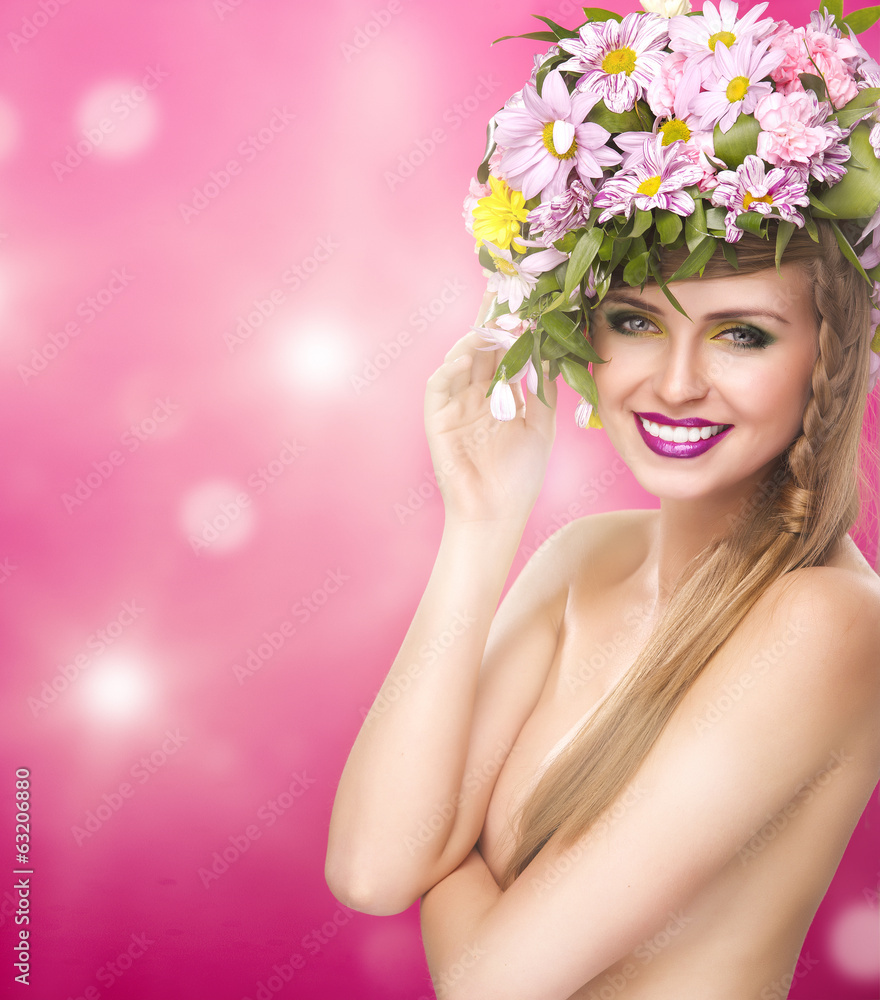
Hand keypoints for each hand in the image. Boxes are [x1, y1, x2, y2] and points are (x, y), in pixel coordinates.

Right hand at [424, 297, 556, 525]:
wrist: (497, 514)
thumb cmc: (520, 477)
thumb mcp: (541, 428)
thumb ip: (543, 391)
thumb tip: (551, 351)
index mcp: (500, 396)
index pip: (504, 353)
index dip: (512, 329)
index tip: (526, 303)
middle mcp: (476, 396)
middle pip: (481, 349)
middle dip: (492, 323)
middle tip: (506, 296)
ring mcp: (455, 405)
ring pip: (459, 361)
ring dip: (473, 340)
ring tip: (493, 325)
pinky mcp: (437, 420)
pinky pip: (438, 386)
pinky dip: (450, 368)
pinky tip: (467, 356)